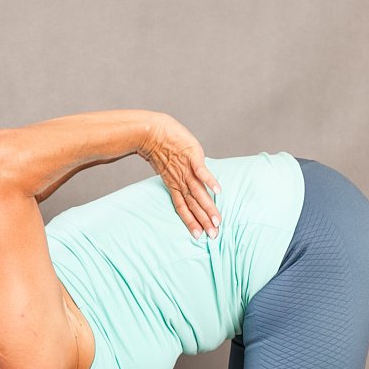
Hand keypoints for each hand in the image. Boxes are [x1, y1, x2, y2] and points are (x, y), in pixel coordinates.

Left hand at [138, 113, 221, 237]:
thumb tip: (183, 184)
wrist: (150, 132)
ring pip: (199, 193)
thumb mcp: (167, 168)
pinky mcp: (192, 157)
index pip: (183, 208)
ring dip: (208, 207)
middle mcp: (181, 181)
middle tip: (214, 236)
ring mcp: (186, 170)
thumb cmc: (159, 148)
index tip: (199, 236)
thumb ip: (176, 177)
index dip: (191, 222)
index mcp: (174, 185)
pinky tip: (218, 191)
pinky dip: (209, 181)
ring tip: (217, 221)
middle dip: (204, 221)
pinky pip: (202, 171)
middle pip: (193, 205)